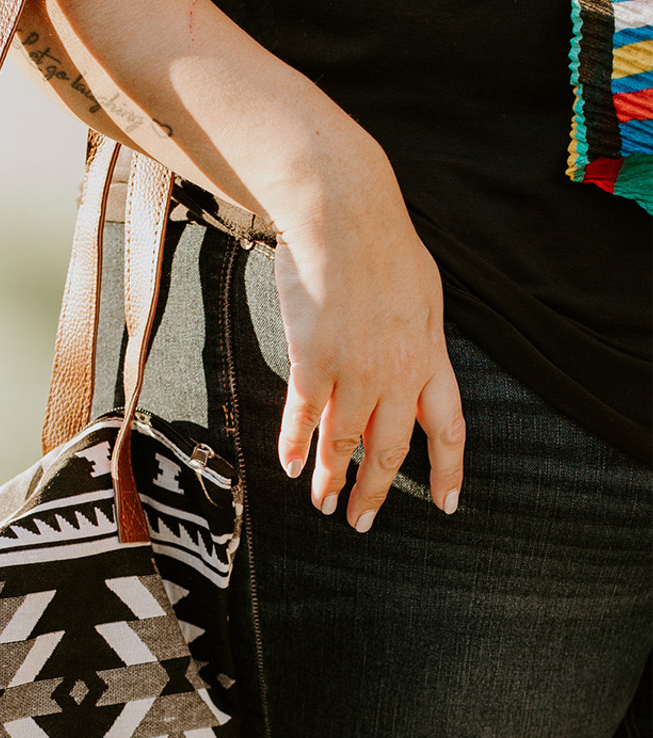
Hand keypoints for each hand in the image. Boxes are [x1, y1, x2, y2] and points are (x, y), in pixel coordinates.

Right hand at [270, 140, 465, 529]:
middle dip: (376, 492)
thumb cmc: (383, 245)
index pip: (447, 428)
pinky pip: (302, 415)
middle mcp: (397, 371)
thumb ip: (421, 342)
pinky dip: (294, 444)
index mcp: (430, 355)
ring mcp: (354, 369)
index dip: (448, 471)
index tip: (446, 505)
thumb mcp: (425, 296)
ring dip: (330, 479)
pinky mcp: (311, 360)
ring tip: (321, 503)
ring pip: (343, 441)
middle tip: (362, 522)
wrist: (342, 215)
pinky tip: (288, 465)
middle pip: (390, 449)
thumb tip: (417, 371)